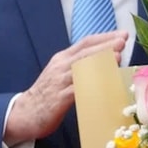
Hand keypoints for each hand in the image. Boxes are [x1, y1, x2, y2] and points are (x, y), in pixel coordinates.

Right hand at [4, 32, 127, 145]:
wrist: (24, 113)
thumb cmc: (48, 94)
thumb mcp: (63, 75)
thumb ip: (80, 67)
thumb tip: (107, 62)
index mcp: (62, 59)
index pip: (85, 43)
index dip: (104, 37)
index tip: (122, 34)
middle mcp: (61, 67)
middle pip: (85, 52)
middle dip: (105, 45)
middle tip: (123, 40)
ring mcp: (59, 82)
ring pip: (82, 67)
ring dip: (100, 61)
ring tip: (117, 57)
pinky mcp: (59, 98)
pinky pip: (77, 90)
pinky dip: (91, 85)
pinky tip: (104, 84)